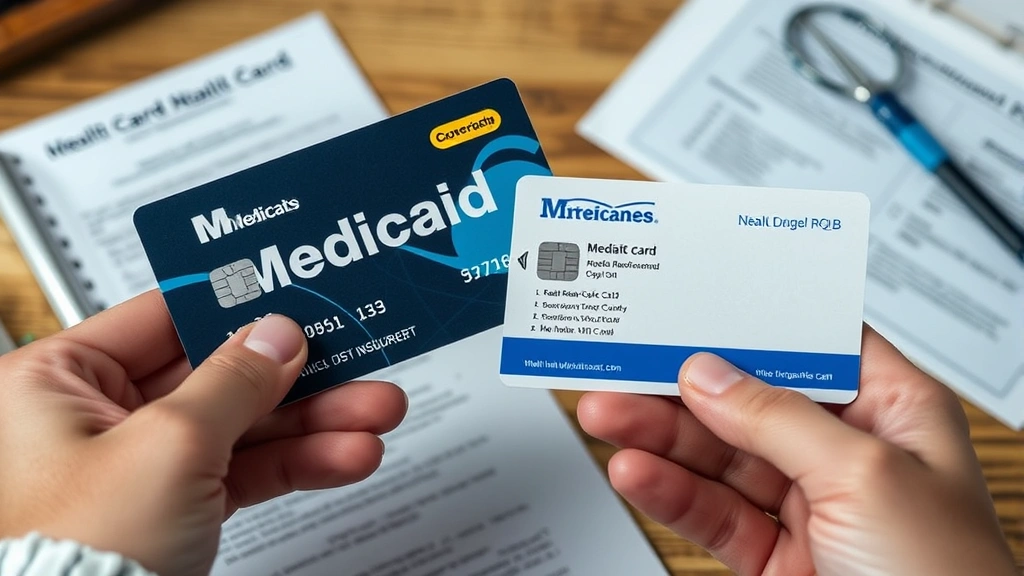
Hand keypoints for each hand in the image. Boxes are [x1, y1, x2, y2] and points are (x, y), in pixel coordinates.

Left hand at [0, 291, 406, 575]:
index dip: (236, 303)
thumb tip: (277, 333)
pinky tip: (346, 454)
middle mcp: (95, 416)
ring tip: (374, 411)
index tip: (291, 291)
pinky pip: (246, 469)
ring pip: (244, 423)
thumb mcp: (169, 444)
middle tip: (355, 355)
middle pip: (219, 372)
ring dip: (315, 420)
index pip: (164, 316)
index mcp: (58, 381)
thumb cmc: (74, 555)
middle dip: (300, 373)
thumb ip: (234, 379)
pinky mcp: (175, 505)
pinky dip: (298, 462)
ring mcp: (140, 464)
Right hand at [578, 326, 1015, 575]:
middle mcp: (849, 455)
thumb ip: (780, 419)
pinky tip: (635, 472)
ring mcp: (808, 507)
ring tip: (606, 414)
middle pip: (748, 401)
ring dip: (659, 436)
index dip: (749, 323)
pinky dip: (670, 494)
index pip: (811, 346)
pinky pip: (712, 513)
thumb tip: (712, 375)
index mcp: (895, 413)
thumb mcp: (867, 478)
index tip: (689, 307)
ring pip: (718, 458)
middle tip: (621, 365)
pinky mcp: (775, 557)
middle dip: (680, 385)